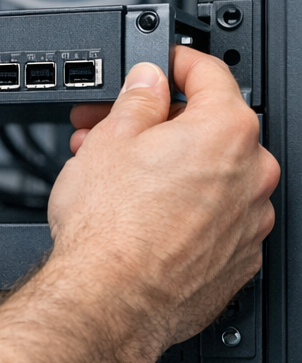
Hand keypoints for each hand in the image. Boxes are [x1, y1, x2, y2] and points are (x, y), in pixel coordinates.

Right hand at [47, 47, 278, 362]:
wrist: (112, 299)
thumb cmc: (111, 225)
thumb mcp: (109, 139)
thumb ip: (138, 99)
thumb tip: (148, 82)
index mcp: (227, 131)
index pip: (209, 73)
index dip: (174, 62)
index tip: (157, 66)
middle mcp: (253, 174)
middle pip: (208, 128)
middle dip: (158, 124)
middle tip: (112, 128)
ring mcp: (250, 221)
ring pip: (211, 176)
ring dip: (170, 167)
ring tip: (115, 176)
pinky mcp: (238, 260)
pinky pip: (214, 219)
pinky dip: (185, 209)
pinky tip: (143, 214)